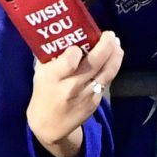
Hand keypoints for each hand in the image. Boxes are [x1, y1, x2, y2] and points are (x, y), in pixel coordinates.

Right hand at [26, 31, 123, 156]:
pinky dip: (112, 66)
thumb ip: (51, 54)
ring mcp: (86, 95)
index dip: (76, 49)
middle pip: (95, 63)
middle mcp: (71, 87)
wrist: (50, 125)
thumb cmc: (43, 93)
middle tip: (109, 34)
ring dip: (116, 54)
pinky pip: (107, 80)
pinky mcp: (96, 102)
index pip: (70, 61)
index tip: (78, 44)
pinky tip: (112, 57)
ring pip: (108, 71)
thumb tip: (64, 31)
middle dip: (106, 45)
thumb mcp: (40, 73)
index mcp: (53, 78)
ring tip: (116, 42)